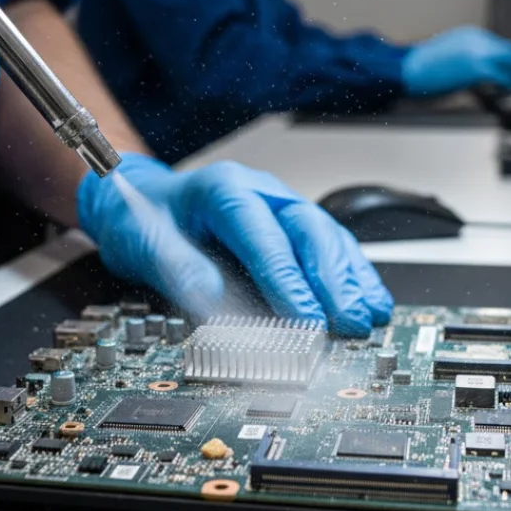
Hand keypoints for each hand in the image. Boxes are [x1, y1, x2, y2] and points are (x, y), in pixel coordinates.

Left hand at [77, 155, 392, 336]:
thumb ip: (178, 268)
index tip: (306, 318)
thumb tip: (212, 297)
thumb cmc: (143, 218)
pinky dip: (352, 274)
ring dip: (350, 278)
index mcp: (223, 190)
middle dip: (331, 279)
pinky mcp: (289, 228)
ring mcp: (279, 207)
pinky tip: (370, 298)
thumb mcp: (144, 242)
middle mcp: (260, 192)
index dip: (288, 280)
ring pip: (327, 236)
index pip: (264, 235)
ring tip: (368, 314)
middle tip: (347, 320)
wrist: (140, 201)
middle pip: (308, 229)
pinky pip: (329, 247)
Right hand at [401, 25, 510, 95]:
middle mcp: (477, 39)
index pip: (500, 44)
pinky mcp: (478, 68)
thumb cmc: (419, 67)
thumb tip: (480, 74)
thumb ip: (466, 59)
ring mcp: (479, 52)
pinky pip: (503, 76)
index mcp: (469, 35)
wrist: (406, 69)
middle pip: (510, 50)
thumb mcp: (447, 55)